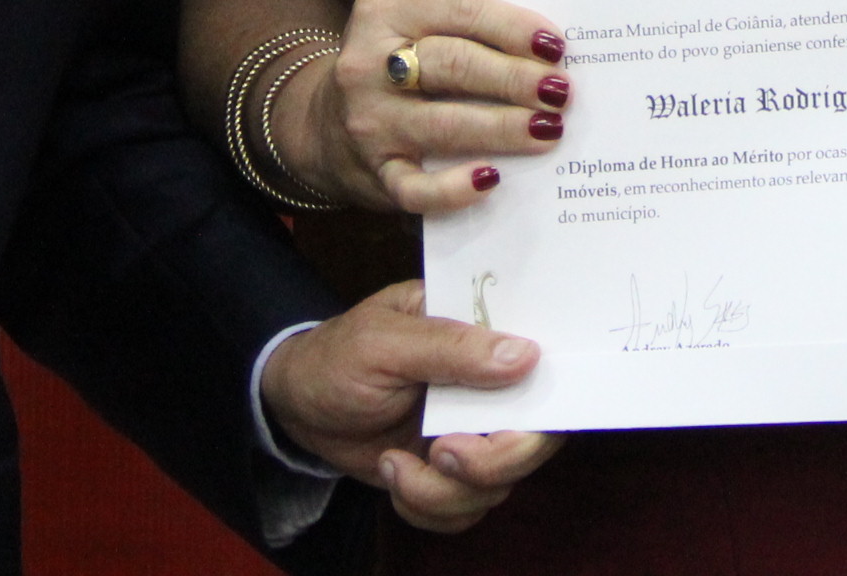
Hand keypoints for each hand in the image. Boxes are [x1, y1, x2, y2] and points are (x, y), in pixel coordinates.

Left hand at [261, 280, 565, 532]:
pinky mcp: (449, 473)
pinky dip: (426, 508)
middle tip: (440, 454)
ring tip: (393, 465)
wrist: (296, 403)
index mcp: (484, 334)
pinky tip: (392, 474)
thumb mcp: (384, 342)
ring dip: (444, 492)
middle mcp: (490, 387)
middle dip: (490, 462)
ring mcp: (472, 432)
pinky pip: (464, 511)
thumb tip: (526, 355)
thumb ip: (452, 348)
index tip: (512, 421)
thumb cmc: (337, 356)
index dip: (550, 401)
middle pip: (534, 439)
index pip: (546, 366)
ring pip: (499, 485)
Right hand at [295, 0, 570, 213]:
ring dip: (503, 127)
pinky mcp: (374, 175)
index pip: (458, 10)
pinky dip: (456, 188)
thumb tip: (545, 48)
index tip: (555, 45)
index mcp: (384, 14)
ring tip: (549, 128)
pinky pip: (417, 188)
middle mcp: (369, 66)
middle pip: (454, 65)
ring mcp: (369, 123)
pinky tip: (493, 179)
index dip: (511, 26)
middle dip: (514, 78)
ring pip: (443, 124)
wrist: (321, 126)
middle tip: (560, 90)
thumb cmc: (392, 69)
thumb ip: (464, 28)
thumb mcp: (411, 28)